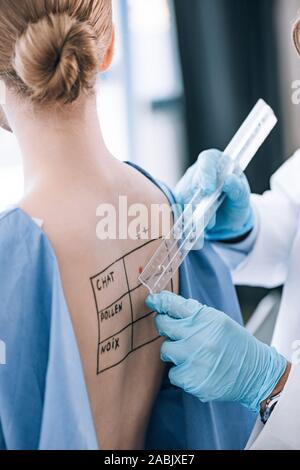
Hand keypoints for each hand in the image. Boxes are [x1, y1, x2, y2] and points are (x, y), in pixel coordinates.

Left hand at [146, 292, 286, 412]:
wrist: (255, 373)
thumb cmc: (234, 343)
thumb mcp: (218, 320)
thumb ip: (193, 313)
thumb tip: (165, 303)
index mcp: (205, 318)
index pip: (173, 304)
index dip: (159, 301)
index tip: (152, 300)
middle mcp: (198, 336)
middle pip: (163, 325)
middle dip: (165, 327)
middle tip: (177, 332)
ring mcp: (194, 359)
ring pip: (166, 350)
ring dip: (175, 352)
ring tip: (194, 355)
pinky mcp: (192, 380)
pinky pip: (173, 373)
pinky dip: (182, 373)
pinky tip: (198, 370)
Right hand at [175, 149, 253, 240]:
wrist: (228, 219)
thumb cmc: (235, 202)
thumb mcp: (242, 196)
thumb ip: (237, 187)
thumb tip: (229, 179)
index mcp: (216, 162)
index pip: (207, 160)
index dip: (207, 172)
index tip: (210, 188)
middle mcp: (198, 172)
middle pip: (192, 182)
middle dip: (200, 201)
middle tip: (210, 216)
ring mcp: (186, 187)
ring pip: (184, 199)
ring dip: (196, 214)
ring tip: (209, 223)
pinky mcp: (179, 202)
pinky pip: (179, 210)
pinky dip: (188, 220)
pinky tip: (198, 226)